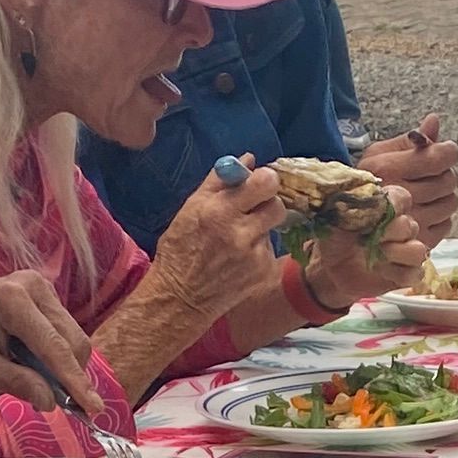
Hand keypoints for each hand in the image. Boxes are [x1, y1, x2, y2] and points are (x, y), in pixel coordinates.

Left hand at [0, 270, 98, 417]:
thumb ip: (18, 384)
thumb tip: (52, 401)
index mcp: (12, 301)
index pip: (54, 348)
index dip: (76, 382)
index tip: (94, 409)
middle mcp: (33, 286)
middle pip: (73, 340)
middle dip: (73, 375)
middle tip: (64, 406)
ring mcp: (40, 286)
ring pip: (73, 336)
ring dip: (64, 365)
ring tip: (38, 382)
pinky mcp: (43, 293)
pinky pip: (63, 330)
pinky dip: (57, 354)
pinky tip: (35, 365)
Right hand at [154, 159, 285, 313]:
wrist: (181, 298)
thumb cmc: (181, 249)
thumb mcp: (191, 207)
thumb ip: (220, 181)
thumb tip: (248, 159)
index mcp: (218, 211)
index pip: (264, 183)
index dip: (264, 181)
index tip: (258, 185)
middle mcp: (239, 233)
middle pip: (277, 205)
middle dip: (267, 203)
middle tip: (253, 209)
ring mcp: (253, 255)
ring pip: (273, 227)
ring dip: (260, 227)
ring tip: (237, 239)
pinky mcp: (262, 272)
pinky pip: (269, 249)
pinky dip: (258, 250)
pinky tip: (238, 259)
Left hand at [314, 203, 424, 304]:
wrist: (326, 268)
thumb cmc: (334, 239)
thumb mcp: (336, 217)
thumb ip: (354, 205)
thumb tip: (371, 200)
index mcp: (387, 208)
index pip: (402, 198)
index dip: (393, 205)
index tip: (374, 213)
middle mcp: (401, 228)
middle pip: (410, 226)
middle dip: (388, 232)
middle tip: (365, 239)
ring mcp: (405, 252)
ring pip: (418, 251)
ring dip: (396, 253)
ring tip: (375, 257)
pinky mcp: (406, 275)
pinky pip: (415, 274)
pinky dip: (398, 274)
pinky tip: (379, 271)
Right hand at [361, 118, 457, 245]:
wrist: (349, 229)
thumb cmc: (368, 185)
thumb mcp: (380, 156)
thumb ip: (410, 140)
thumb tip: (434, 120)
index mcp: (388, 168)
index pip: (438, 158)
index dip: (448, 152)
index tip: (444, 152)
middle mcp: (399, 196)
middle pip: (448, 180)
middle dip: (443, 175)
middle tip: (429, 176)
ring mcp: (409, 223)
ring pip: (450, 203)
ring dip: (443, 197)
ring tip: (426, 196)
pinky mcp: (417, 243)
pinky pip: (446, 225)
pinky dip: (440, 219)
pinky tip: (424, 213)